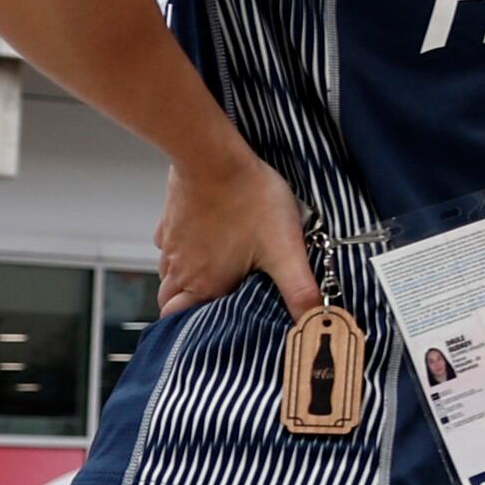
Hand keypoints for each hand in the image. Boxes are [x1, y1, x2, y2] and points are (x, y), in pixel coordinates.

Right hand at [157, 142, 319, 319]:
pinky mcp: (170, 220)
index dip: (192, 328)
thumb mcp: (285, 249)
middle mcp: (180, 268)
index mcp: (203, 284)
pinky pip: (170, 246)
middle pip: (171, 300)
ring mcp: (171, 243)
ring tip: (215, 275)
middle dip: (188, 307)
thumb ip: (300, 289)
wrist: (214, 156)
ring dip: (186, 279)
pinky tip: (205, 242)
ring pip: (169, 274)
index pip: (180, 320)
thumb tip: (316, 322)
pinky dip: (183, 251)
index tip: (213, 328)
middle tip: (216, 304)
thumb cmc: (249, 200)